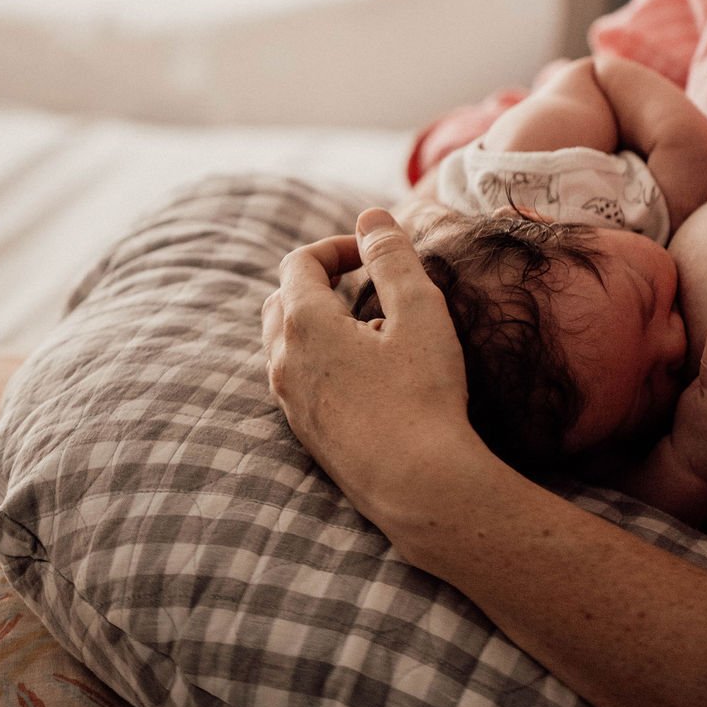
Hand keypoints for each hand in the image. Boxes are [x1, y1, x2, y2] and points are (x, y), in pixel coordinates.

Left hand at [261, 208, 474, 526]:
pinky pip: (299, 379)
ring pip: (287, 342)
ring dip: (320, 321)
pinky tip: (370, 374)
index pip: (299, 262)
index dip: (337, 246)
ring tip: (372, 328)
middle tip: (366, 282)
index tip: (376, 252)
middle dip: (319, 281)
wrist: (420, 489)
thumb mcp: (419, 310)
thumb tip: (370, 217)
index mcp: (304, 324)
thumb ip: (392, 256)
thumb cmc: (424, 395)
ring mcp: (290, 402)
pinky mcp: (306, 434)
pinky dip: (323, 359)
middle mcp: (284, 361)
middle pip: (282, 300)